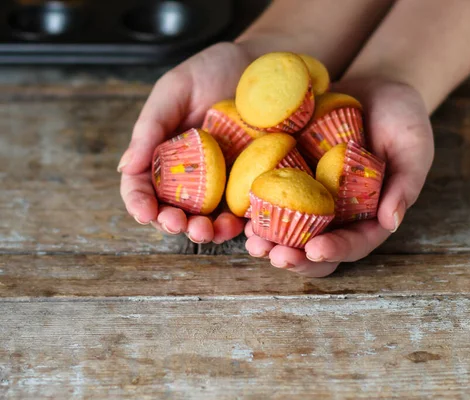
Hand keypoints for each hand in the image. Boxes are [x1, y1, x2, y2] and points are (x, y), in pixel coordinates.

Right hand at [118, 43, 249, 242]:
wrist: (262, 67)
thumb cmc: (211, 70)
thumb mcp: (174, 90)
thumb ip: (150, 126)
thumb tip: (126, 168)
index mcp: (161, 154)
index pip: (141, 185)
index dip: (138, 202)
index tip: (144, 212)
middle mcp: (187, 174)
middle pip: (171, 209)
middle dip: (171, 223)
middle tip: (178, 224)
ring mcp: (219, 182)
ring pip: (204, 218)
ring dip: (202, 232)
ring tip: (206, 232)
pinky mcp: (247, 184)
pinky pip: (240, 212)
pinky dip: (237, 225)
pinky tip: (239, 226)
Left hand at [245, 78, 433, 276]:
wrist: (375, 88)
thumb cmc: (402, 118)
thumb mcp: (412, 145)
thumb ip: (406, 182)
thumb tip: (391, 221)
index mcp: (369, 214)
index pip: (354, 242)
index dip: (336, 250)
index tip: (315, 250)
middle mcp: (338, 213)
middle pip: (315, 246)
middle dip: (295, 257)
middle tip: (274, 256)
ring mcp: (312, 196)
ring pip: (288, 231)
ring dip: (269, 241)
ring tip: (252, 242)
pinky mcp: (290, 176)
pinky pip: (271, 198)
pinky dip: (256, 209)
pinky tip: (240, 213)